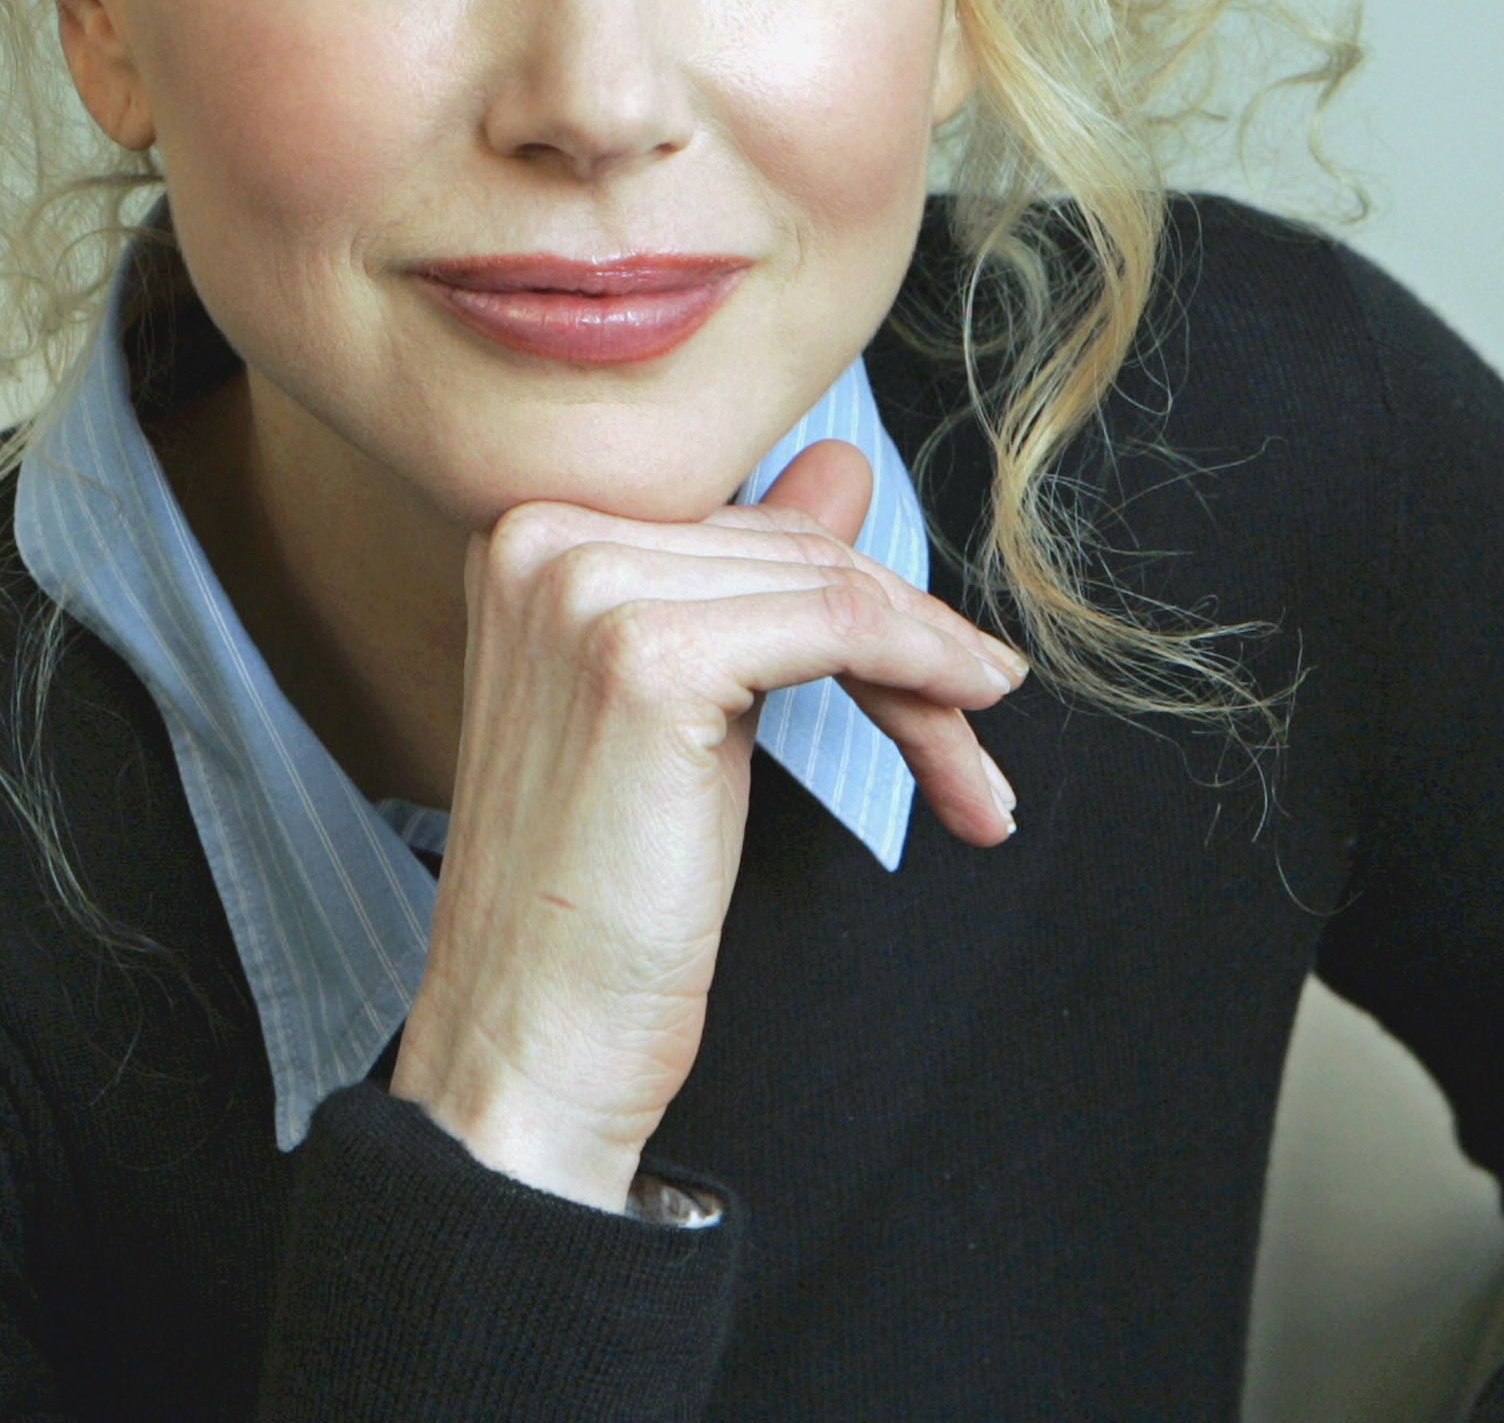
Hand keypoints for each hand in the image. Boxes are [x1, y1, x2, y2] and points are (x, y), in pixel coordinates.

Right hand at [387, 439, 1025, 1209]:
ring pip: (831, 586)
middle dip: (903, 639)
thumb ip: (746, 579)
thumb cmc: (593, 895)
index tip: (935, 669)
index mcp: (529, 533)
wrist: (526, 1038)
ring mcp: (585, 588)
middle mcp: (541, 536)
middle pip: (793, 550)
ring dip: (930, 675)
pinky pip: (838, 625)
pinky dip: (922, 669)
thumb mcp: (673, 702)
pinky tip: (968, 716)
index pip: (743, 524)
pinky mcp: (645, 655)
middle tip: (977, 723)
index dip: (853, 598)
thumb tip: (841, 464)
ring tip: (973, 773)